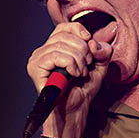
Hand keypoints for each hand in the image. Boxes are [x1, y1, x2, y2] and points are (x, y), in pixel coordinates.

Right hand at [26, 21, 114, 137]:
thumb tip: (97, 39)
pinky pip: (55, 55)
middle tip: (86, 66)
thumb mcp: (99, 66)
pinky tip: (73, 75)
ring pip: (61, 45)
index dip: (79, 30)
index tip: (90, 45)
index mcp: (55, 48)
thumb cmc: (83, 90)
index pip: (64, 27)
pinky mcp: (35, 67)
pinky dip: (70, 64)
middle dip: (82, 50)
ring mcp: (37, 58)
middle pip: (65, 35)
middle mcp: (43, 51)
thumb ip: (103, 49)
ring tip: (80, 73)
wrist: (76, 110)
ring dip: (78, 60)